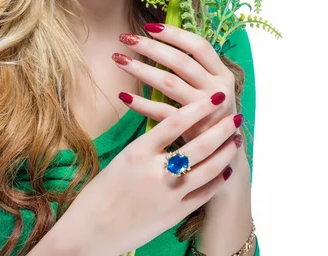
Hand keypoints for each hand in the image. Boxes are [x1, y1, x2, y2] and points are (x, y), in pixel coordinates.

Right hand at [65, 93, 240, 254]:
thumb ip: (149, 144)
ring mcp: (168, 196)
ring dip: (225, 152)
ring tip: (236, 139)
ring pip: (208, 169)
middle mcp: (155, 172)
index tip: (215, 95)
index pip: (175, 122)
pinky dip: (218, 180)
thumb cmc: (101, 192)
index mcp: (137, 152)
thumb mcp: (121, 159)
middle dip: (221, 128)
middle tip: (236, 115)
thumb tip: (174, 123)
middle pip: (198, 145)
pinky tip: (226, 170)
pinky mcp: (174, 215)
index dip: (199, 107)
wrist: (90, 232)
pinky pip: (204, 194)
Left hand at [113, 23, 242, 144]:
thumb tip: (166, 38)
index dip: (175, 34)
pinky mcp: (192, 130)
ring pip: (169, 84)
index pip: (199, 46)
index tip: (150, 26)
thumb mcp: (212, 87)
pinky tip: (123, 95)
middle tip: (125, 38)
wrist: (225, 155)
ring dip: (141, 70)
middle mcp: (217, 90)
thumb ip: (195, 67)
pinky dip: (141, 104)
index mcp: (222, 74)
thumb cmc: (211, 113)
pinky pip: (161, 112)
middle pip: (181, 62)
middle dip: (151, 47)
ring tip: (119, 59)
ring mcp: (205, 111)